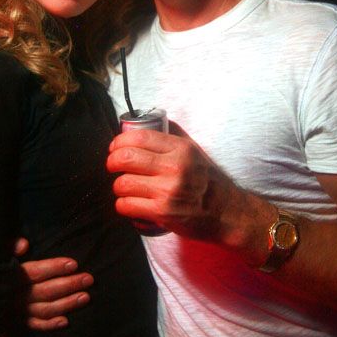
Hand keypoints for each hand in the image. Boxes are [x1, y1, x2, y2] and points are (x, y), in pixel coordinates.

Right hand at [14, 238, 93, 329]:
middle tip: (89, 279)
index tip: (74, 264)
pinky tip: (66, 321)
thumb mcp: (0, 253)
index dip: (55, 267)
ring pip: (44, 310)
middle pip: (44, 291)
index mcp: (10, 276)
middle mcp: (14, 295)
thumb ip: (10, 246)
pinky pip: (36, 326)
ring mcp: (17, 310)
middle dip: (69, 285)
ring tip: (86, 297)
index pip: (35, 272)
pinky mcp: (19, 321)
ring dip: (66, 304)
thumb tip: (24, 244)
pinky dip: (50, 325)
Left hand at [106, 125, 239, 240]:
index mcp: (181, 150)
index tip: (115, 147)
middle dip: (112, 162)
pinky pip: (126, 205)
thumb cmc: (207, 181)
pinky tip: (130, 203)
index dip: (119, 141)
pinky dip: (122, 204)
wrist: (225, 212)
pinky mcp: (162, 213)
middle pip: (126, 158)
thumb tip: (145, 123)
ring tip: (124, 187)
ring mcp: (167, 191)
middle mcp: (174, 168)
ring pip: (122, 183)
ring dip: (118, 186)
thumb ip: (172, 137)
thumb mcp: (194, 152)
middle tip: (113, 166)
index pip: (140, 137)